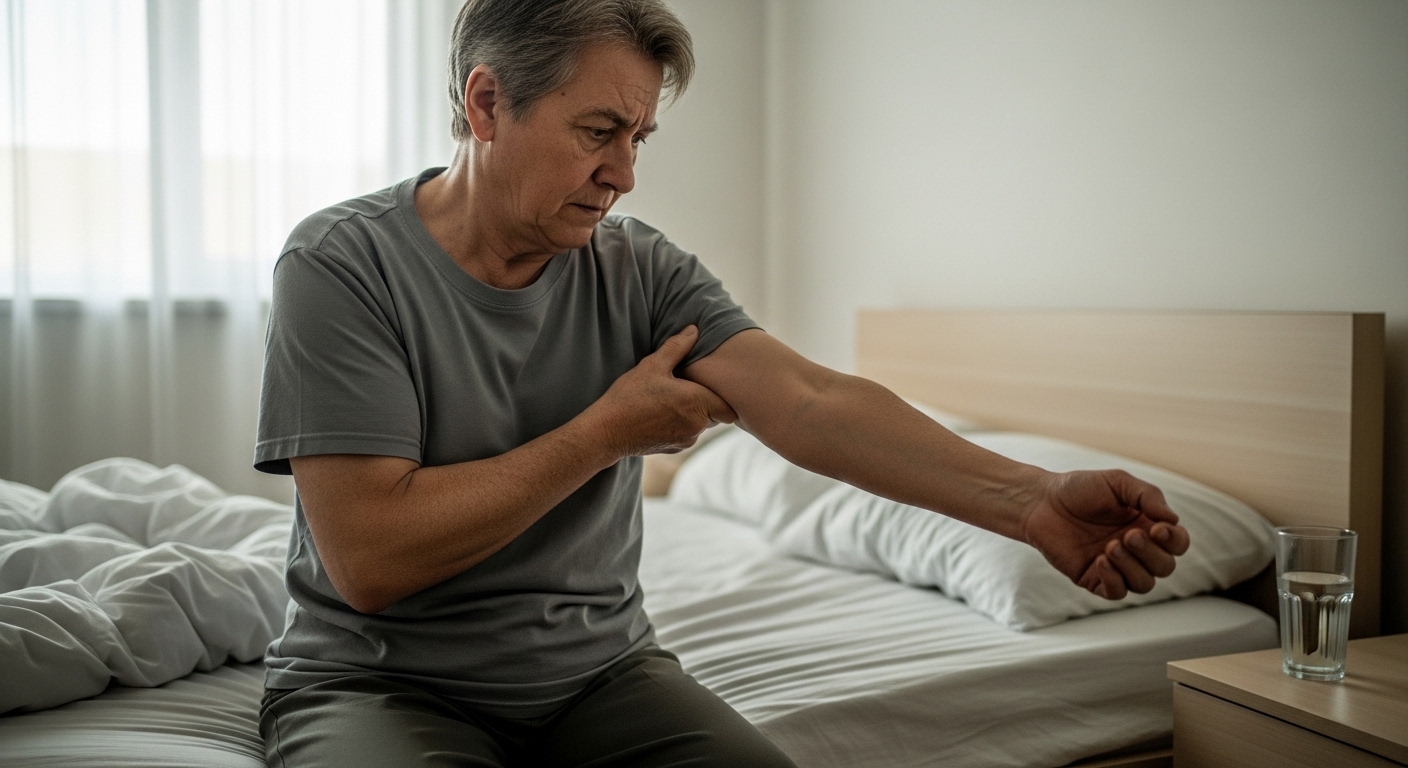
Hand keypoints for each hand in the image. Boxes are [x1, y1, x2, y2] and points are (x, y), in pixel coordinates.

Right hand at [588, 325, 737, 456]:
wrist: (606, 432)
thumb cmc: (629, 397)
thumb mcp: (652, 365)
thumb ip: (677, 347)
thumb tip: (694, 329)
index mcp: (697, 403)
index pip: (729, 407)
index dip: (723, 396)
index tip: (709, 384)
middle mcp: (697, 426)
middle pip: (716, 414)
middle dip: (706, 401)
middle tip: (686, 385)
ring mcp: (686, 440)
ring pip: (701, 424)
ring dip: (693, 412)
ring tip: (670, 398)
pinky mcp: (675, 449)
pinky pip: (688, 434)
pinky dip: (681, 424)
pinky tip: (660, 413)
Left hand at [1021, 469, 1190, 599]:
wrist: (1041, 502)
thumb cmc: (1079, 489)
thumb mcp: (1117, 482)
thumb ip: (1147, 496)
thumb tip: (1172, 520)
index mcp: (1147, 526)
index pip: (1178, 544)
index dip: (1174, 541)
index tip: (1156, 528)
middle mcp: (1136, 550)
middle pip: (1165, 567)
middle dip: (1151, 554)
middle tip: (1128, 536)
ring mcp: (1116, 566)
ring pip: (1144, 584)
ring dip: (1133, 567)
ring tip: (1110, 546)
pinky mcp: (1094, 578)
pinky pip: (1116, 593)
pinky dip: (1114, 579)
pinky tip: (1100, 560)